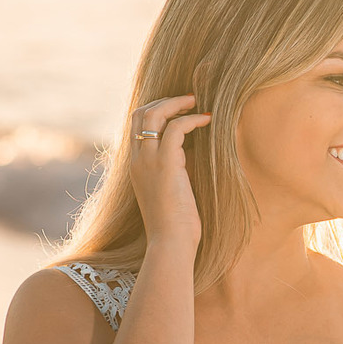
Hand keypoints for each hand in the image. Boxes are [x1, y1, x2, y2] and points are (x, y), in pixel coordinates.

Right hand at [129, 95, 209, 248]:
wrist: (170, 243)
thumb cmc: (175, 226)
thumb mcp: (171, 193)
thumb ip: (174, 172)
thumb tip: (191, 158)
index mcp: (135, 166)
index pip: (136, 125)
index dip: (156, 110)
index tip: (178, 109)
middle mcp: (137, 159)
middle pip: (140, 113)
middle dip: (164, 101)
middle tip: (189, 100)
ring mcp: (148, 161)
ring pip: (153, 115)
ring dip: (176, 104)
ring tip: (197, 103)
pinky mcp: (165, 165)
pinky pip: (175, 129)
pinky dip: (192, 120)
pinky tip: (207, 121)